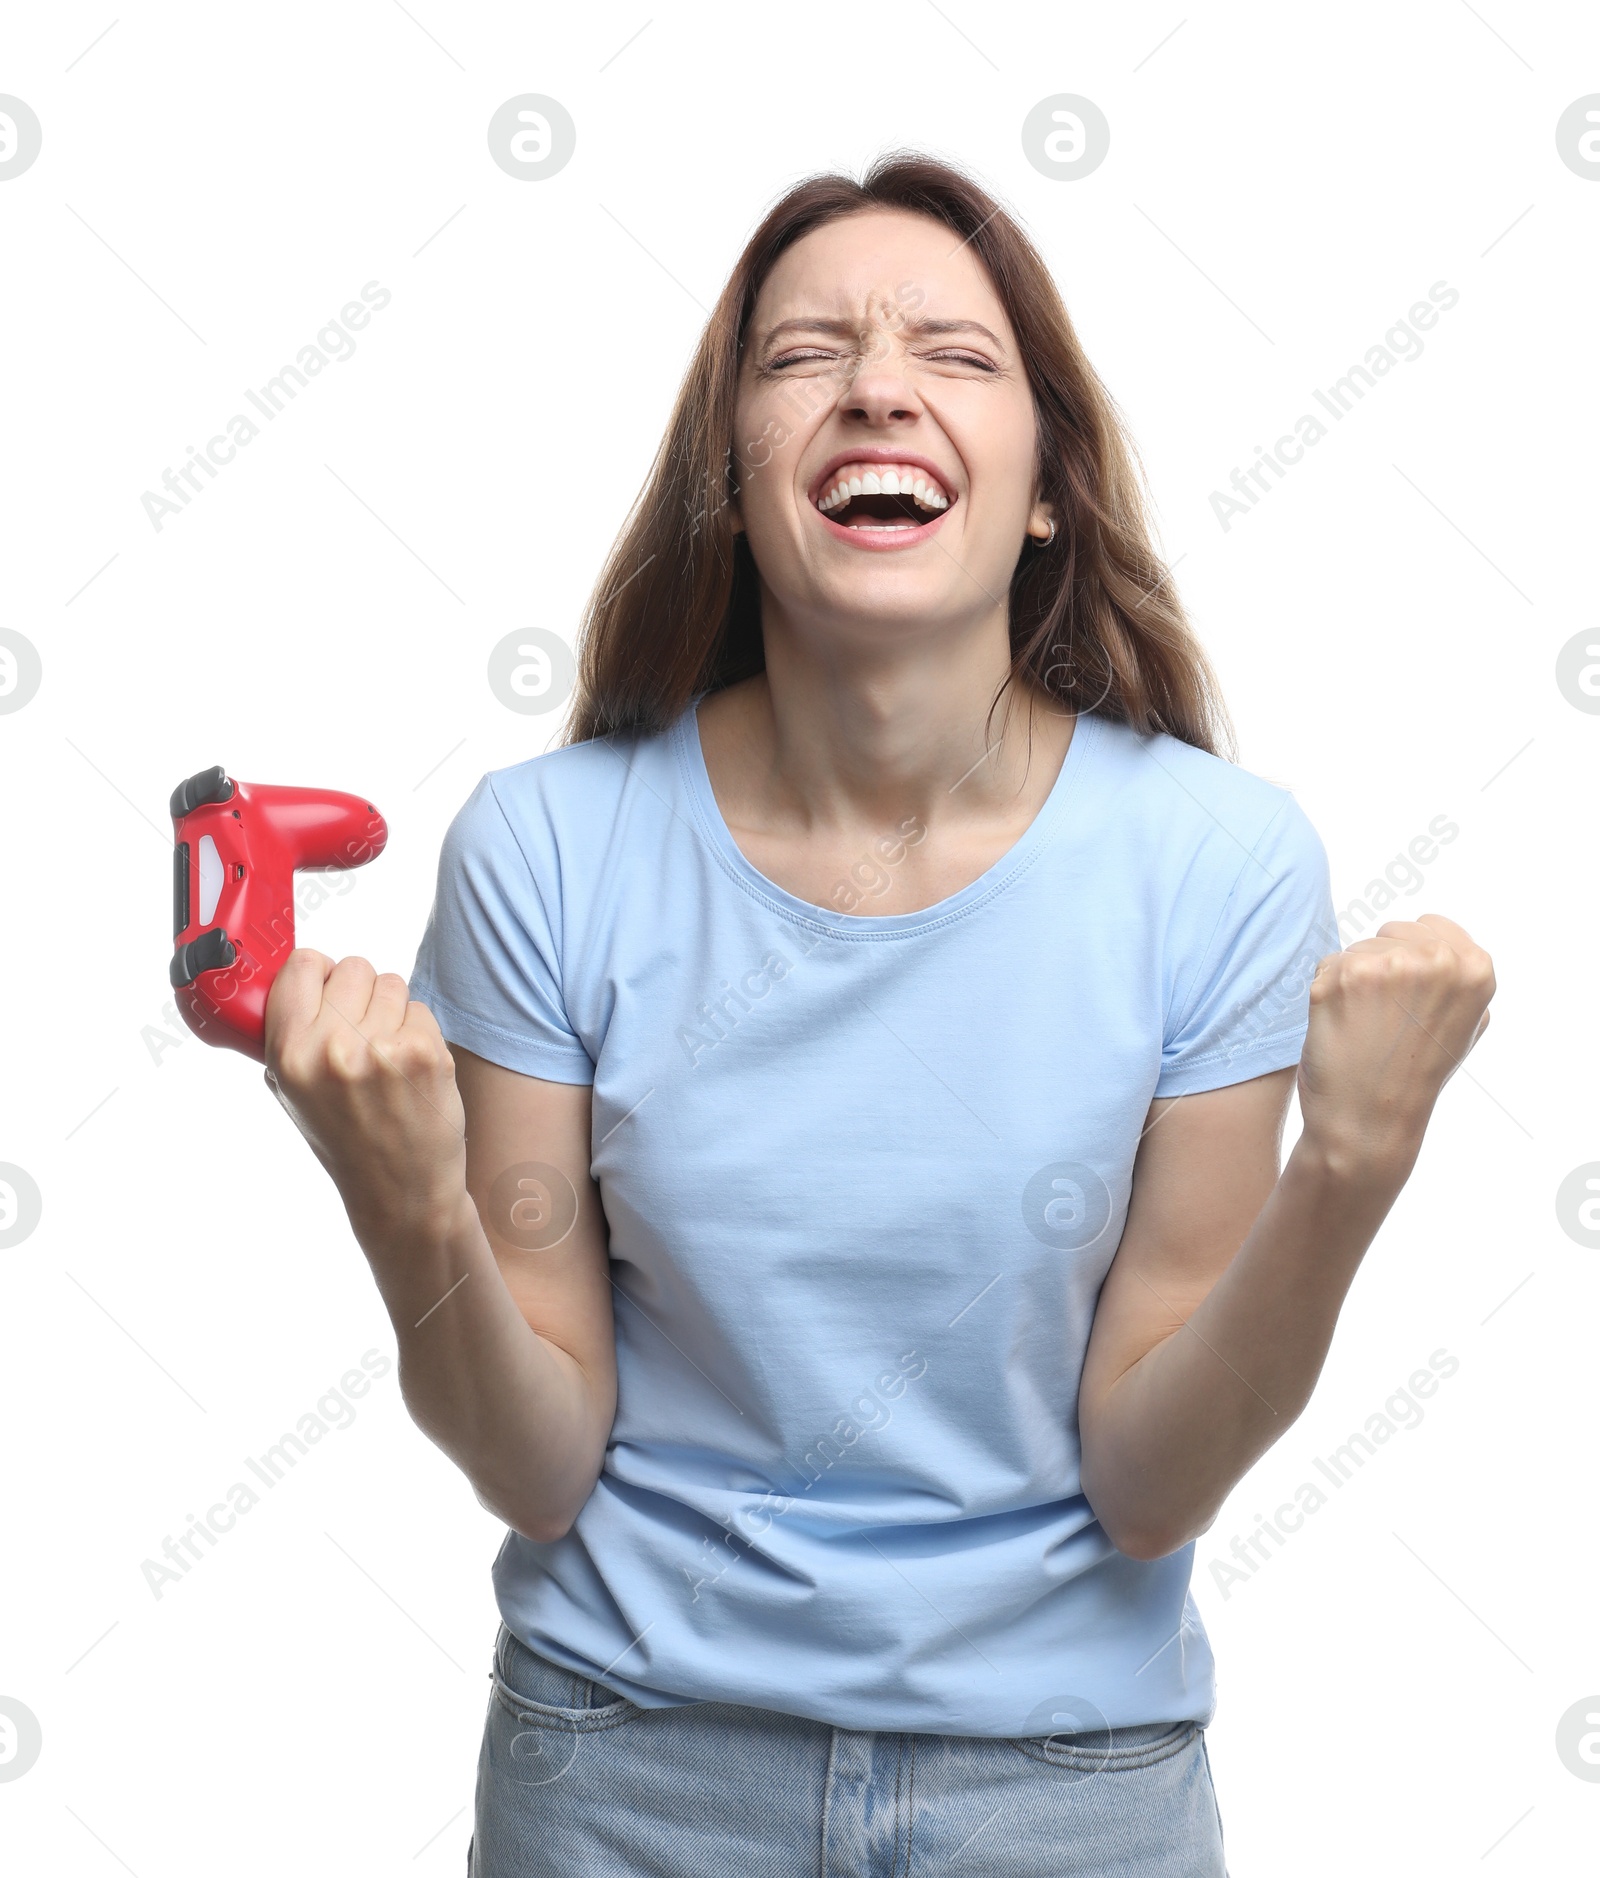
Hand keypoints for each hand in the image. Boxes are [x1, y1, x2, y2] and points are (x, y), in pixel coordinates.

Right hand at [262, 950, 467, 1241]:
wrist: (400, 1190)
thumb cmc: (345, 1138)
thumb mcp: (291, 1093)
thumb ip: (288, 1034)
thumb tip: (298, 977)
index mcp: (290, 1055)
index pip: (302, 965)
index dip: (317, 973)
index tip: (324, 989)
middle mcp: (333, 1049)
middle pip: (353, 966)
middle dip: (358, 992)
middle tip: (360, 1032)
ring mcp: (383, 1049)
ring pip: (391, 983)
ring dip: (390, 1010)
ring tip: (384, 1055)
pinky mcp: (426, 1052)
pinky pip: (420, 1009)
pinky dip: (417, 1031)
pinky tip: (409, 1069)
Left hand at [1296, 914, 1494, 1176]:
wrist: (1370, 1121)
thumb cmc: (1414, 1075)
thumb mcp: (1465, 1022)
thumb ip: (1458, 975)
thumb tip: (1440, 939)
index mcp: (1475, 968)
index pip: (1430, 924)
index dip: (1412, 957)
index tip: (1409, 998)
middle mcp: (1437, 960)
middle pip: (1391, 931)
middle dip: (1382, 965)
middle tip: (1387, 1019)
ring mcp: (1390, 965)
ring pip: (1358, 948)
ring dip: (1353, 980)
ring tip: (1368, 1026)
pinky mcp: (1345, 975)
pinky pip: (1328, 964)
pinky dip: (1327, 991)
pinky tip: (1343, 1025)